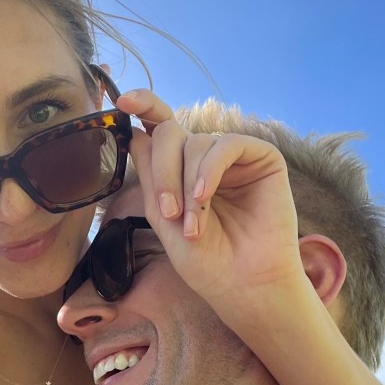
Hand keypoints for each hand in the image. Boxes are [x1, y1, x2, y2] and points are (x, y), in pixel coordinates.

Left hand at [116, 89, 304, 318]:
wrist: (242, 284)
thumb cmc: (205, 260)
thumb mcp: (163, 218)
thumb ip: (150, 176)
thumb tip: (136, 132)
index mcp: (181, 169)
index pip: (160, 127)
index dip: (144, 106)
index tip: (122, 100)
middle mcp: (206, 158)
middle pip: (171, 134)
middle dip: (163, 172)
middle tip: (168, 213)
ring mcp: (234, 156)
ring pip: (196, 142)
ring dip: (187, 185)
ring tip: (192, 226)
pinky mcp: (262, 157)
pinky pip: (226, 144)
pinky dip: (209, 170)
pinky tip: (204, 197)